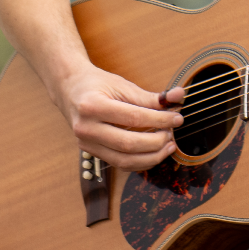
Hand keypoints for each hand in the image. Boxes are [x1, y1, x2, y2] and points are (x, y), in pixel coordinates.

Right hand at [54, 65, 185, 171]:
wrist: (70, 90)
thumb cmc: (97, 85)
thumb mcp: (122, 85)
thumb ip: (151, 96)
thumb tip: (179, 96)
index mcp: (92, 106)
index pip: (134, 118)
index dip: (160, 120)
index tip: (177, 118)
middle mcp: (86, 128)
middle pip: (128, 144)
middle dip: (157, 142)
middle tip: (172, 133)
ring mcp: (86, 143)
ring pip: (124, 160)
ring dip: (152, 157)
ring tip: (168, 145)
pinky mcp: (91, 152)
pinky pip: (119, 164)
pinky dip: (141, 162)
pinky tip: (154, 153)